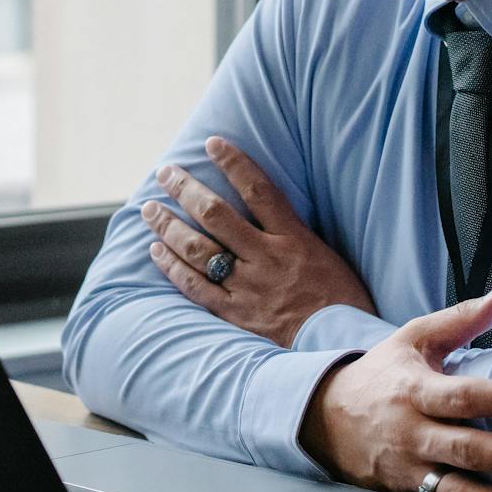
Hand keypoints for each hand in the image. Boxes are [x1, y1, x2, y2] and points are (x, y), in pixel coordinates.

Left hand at [144, 136, 376, 346]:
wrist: (341, 348)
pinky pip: (195, 287)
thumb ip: (294, 232)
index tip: (212, 143)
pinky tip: (156, 250)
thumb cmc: (340, 301)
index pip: (259, 190)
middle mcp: (267, 258)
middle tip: (165, 172)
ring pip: (198, 249)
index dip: (234, 163)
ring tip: (150, 208)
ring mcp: (249, 287)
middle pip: (217, 214)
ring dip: (169, 226)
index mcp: (294, 239)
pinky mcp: (235, 314)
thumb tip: (265, 207)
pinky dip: (173, 267)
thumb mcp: (326, 255)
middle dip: (186, 189)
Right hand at [300, 286, 491, 491]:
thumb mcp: (413, 339)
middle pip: (465, 447)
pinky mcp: (408, 491)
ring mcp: (408, 465)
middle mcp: (411, 431)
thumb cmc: (381, 374)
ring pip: (458, 487)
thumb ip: (462, 319)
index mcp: (414, 389)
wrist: (323, 417)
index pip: (461, 396)